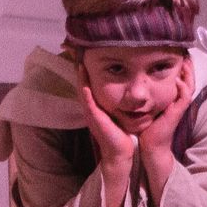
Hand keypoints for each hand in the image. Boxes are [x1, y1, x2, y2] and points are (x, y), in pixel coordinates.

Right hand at [73, 64, 136, 206]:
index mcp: (97, 106)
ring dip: (79, 77)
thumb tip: (129, 91)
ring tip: (78, 61)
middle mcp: (92, 107)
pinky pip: (87, 102)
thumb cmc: (122, 134)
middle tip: (77, 53)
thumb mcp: (120, 114)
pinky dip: (85, 91)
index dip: (87, 71)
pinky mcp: (94, 118)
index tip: (86, 55)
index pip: (90, 84)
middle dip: (79, 69)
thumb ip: (122, 102)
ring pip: (82, 90)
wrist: (120, 153)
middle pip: (82, 84)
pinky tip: (83, 81)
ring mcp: (91, 112)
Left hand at [135, 61, 194, 157]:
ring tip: (186, 61)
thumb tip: (135, 83)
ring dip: (188, 74)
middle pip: (188, 81)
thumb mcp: (146, 107)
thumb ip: (145, 96)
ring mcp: (178, 107)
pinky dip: (182, 88)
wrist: (150, 145)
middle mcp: (177, 102)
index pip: (181, 80)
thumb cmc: (147, 127)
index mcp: (171, 100)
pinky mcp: (176, 113)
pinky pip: (183, 99)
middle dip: (188, 67)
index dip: (182, 68)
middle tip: (186, 54)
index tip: (179, 54)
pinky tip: (178, 80)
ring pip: (189, 87)